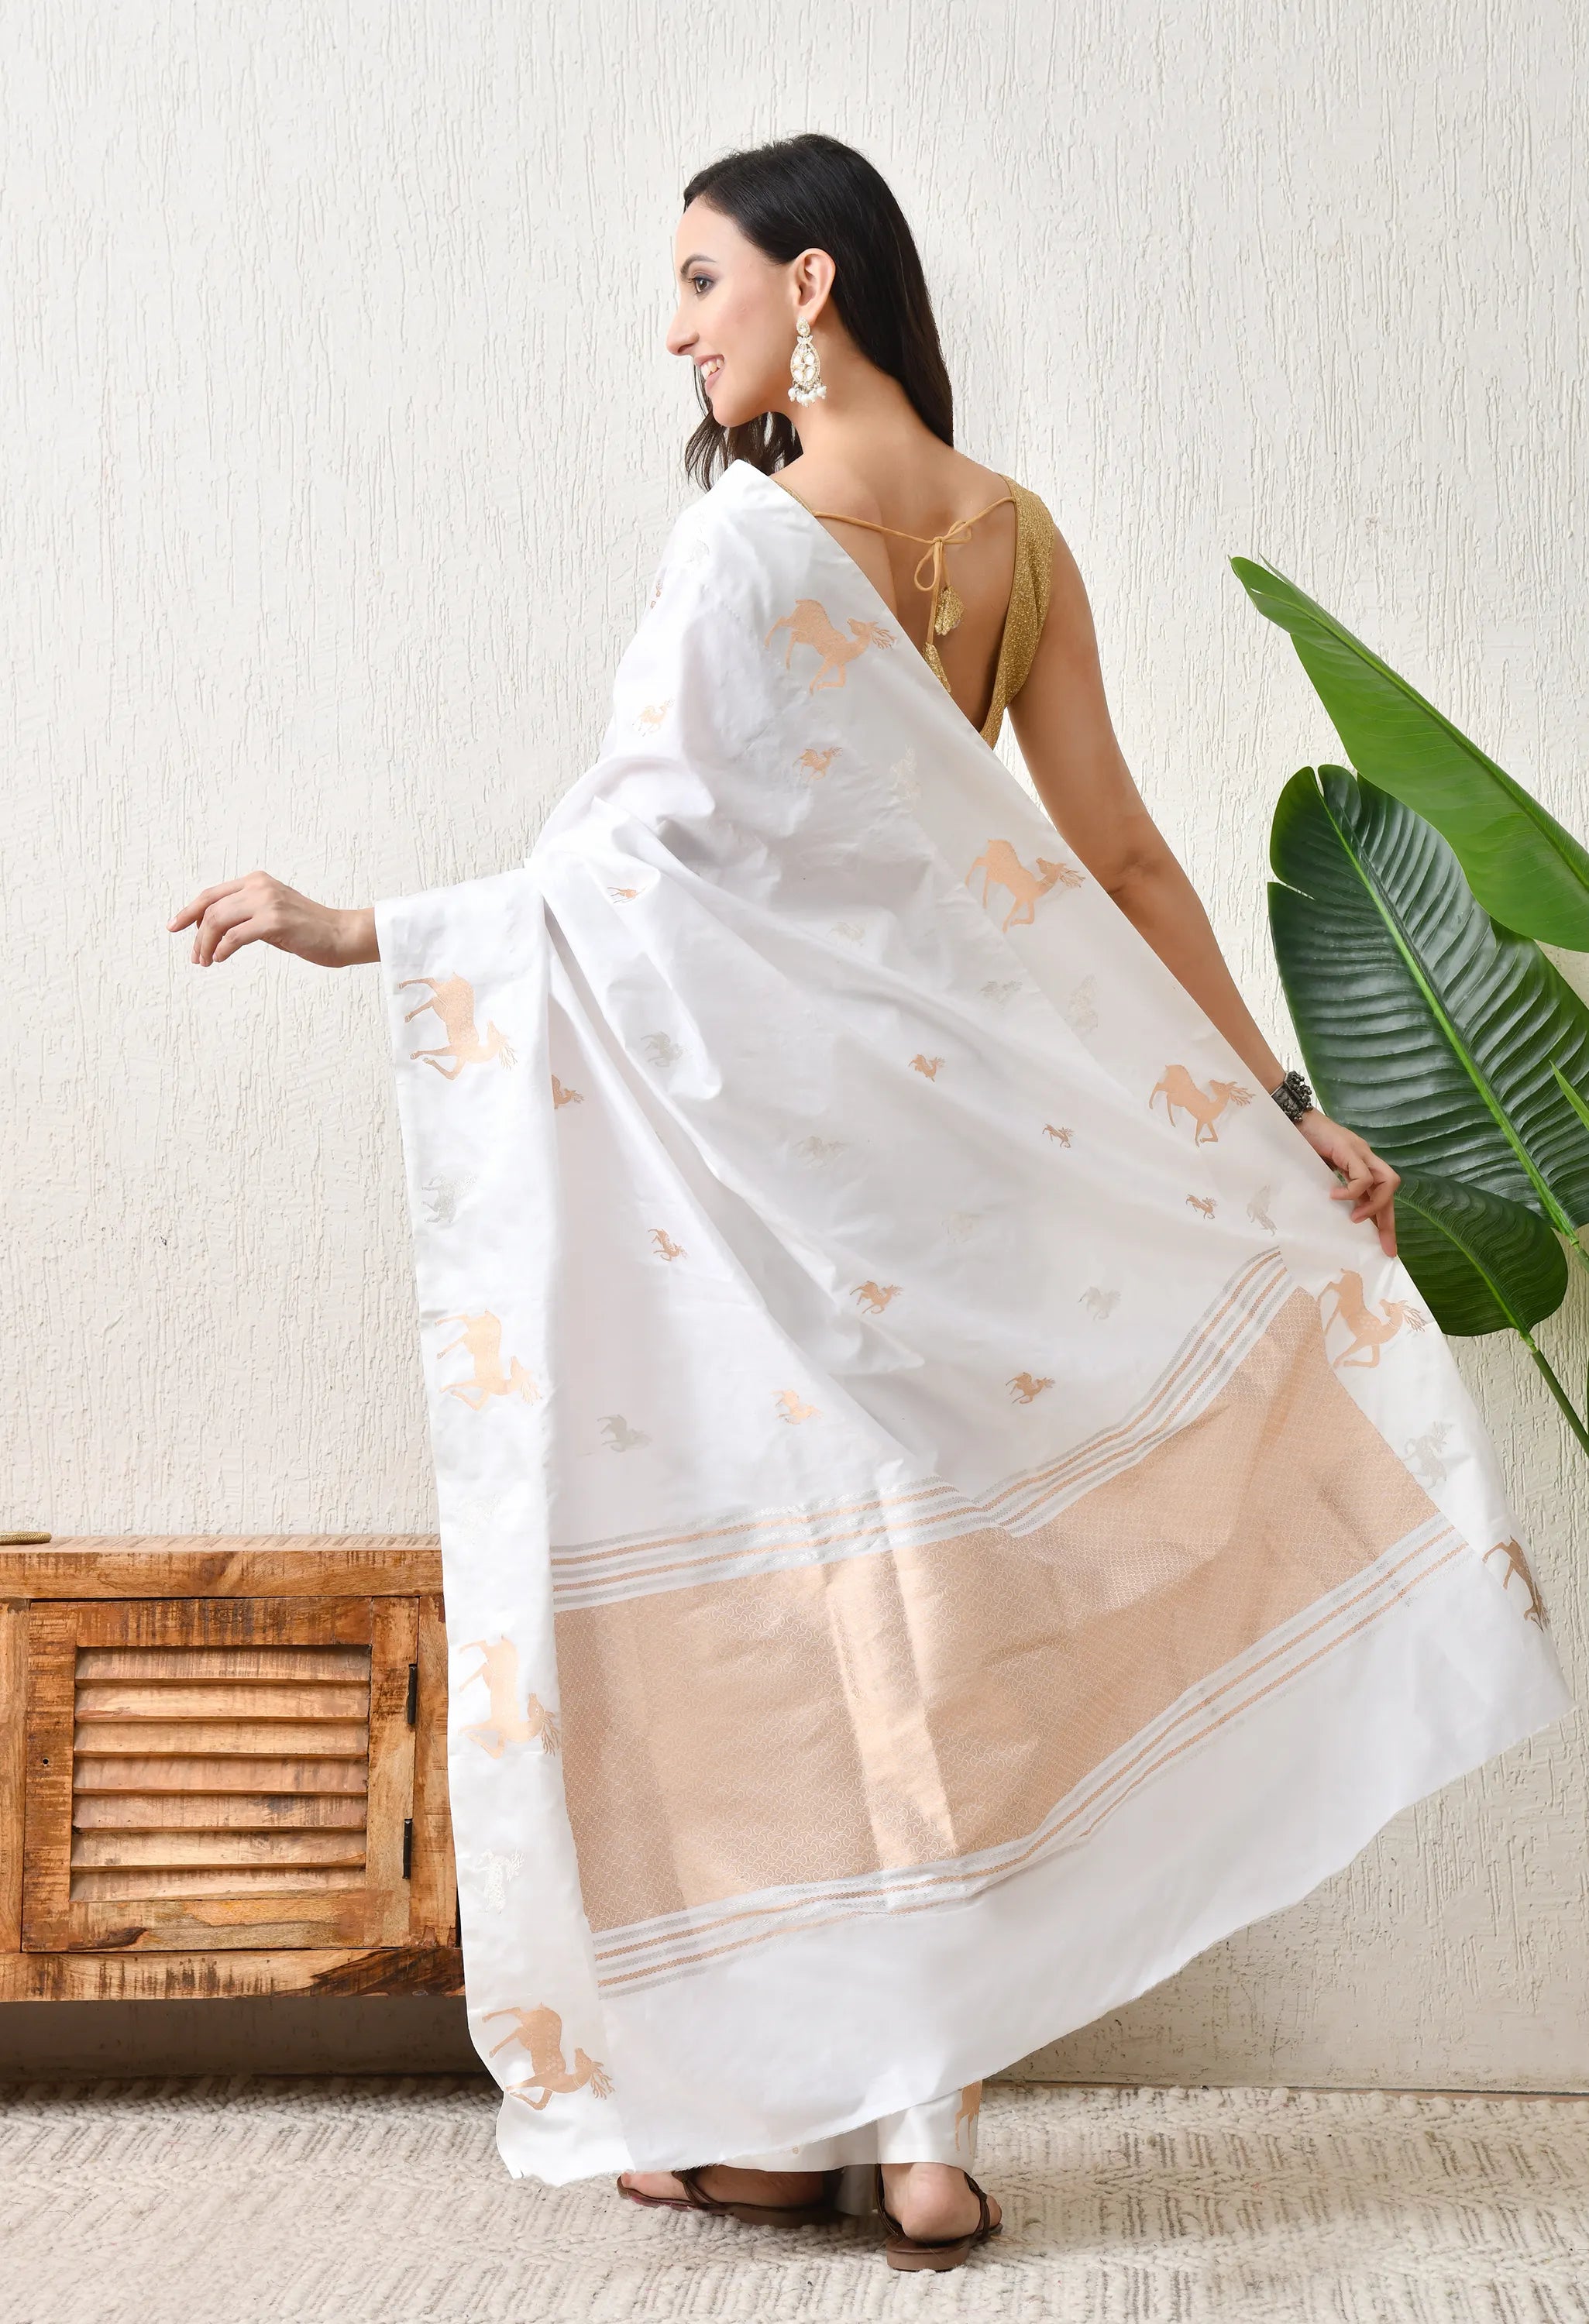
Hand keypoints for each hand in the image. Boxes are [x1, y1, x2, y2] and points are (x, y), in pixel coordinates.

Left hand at [167, 872, 377, 967]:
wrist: (342, 934)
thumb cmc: (309, 930)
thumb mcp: (273, 915)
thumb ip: (247, 915)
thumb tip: (215, 931)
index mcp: (257, 881)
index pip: (211, 894)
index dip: (189, 911)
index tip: (175, 927)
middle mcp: (259, 886)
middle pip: (210, 908)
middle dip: (195, 934)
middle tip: (194, 956)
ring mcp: (267, 902)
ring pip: (218, 921)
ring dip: (205, 944)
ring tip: (205, 961)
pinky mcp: (275, 921)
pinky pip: (235, 936)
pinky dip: (222, 949)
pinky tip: (220, 959)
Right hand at [1294, 1107, 1399, 1257]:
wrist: (1292, 1116)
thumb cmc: (1301, 1142)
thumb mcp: (1319, 1171)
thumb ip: (1330, 1186)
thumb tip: (1331, 1214)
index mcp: (1360, 1164)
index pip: (1381, 1194)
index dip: (1384, 1221)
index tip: (1385, 1247)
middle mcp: (1366, 1158)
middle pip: (1390, 1190)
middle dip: (1389, 1222)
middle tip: (1385, 1247)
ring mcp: (1360, 1152)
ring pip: (1387, 1181)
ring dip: (1374, 1205)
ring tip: (1355, 1218)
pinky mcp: (1350, 1148)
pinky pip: (1362, 1176)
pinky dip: (1353, 1191)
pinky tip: (1334, 1195)